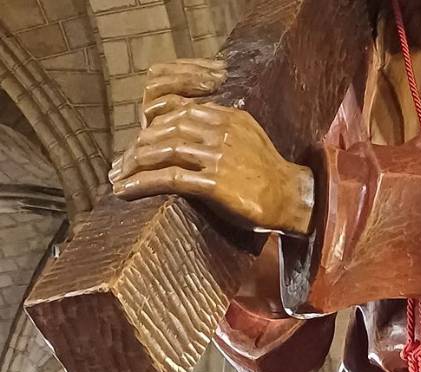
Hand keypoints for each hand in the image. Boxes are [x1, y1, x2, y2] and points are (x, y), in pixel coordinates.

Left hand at [108, 58, 314, 233]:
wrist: (293, 199)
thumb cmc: (269, 176)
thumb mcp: (247, 141)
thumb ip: (220, 131)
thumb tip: (188, 133)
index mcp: (228, 118)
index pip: (178, 113)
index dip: (152, 129)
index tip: (138, 146)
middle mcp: (221, 132)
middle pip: (165, 130)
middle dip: (137, 148)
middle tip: (119, 166)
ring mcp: (218, 157)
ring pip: (163, 151)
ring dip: (134, 165)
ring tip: (118, 179)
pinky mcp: (215, 183)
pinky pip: (169, 178)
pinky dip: (142, 183)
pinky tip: (126, 191)